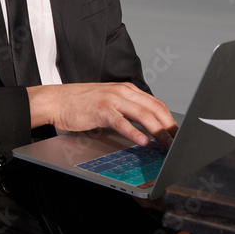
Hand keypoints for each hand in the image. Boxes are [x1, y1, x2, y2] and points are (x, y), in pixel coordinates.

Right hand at [26, 82, 177, 147]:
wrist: (57, 100)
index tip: (177, 134)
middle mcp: (122, 91)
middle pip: (154, 108)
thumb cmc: (81, 103)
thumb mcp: (108, 101)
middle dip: (169, 126)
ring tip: (167, 144)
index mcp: (126, 89)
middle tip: (178, 142)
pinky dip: (135, 132)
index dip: (170, 119)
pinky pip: (122, 122)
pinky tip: (143, 141)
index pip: (156, 103)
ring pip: (143, 114)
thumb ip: (126, 109)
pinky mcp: (101, 110)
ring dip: (158, 131)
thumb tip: (146, 125)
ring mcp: (112, 99)